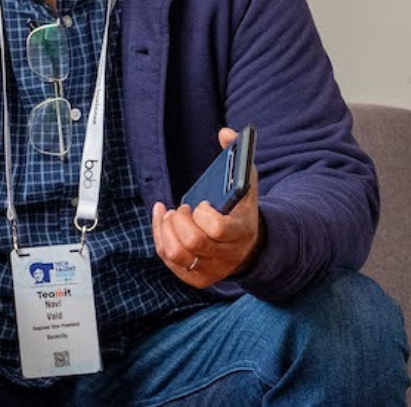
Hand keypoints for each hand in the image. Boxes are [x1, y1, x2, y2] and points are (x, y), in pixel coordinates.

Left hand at [151, 127, 261, 287]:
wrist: (250, 246)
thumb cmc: (242, 209)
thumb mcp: (247, 183)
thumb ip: (239, 156)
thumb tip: (225, 132)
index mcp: (241, 232)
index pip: (218, 229)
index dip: (204, 214)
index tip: (202, 203)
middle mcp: (227, 256)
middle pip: (194, 242)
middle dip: (181, 221)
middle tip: (182, 208)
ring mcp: (211, 269)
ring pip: (177, 254)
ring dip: (167, 230)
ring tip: (171, 215)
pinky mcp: (196, 277)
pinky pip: (169, 260)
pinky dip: (160, 236)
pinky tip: (163, 218)